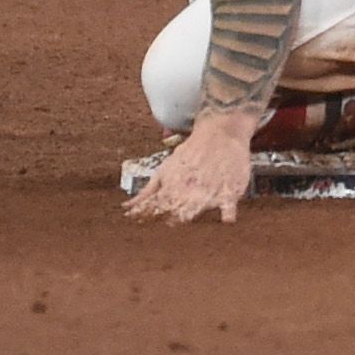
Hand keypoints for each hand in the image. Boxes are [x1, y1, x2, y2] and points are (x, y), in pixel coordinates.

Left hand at [124, 109, 255, 222]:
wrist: (220, 131)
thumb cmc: (190, 154)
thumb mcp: (165, 170)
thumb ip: (147, 192)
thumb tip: (125, 208)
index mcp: (172, 187)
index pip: (154, 205)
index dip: (142, 213)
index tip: (133, 219)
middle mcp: (188, 191)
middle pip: (174, 210)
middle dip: (165, 218)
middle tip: (161, 223)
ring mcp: (209, 191)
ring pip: (197, 208)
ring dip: (189, 214)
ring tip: (184, 218)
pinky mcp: (229, 192)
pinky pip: (229, 206)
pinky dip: (228, 214)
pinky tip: (227, 221)